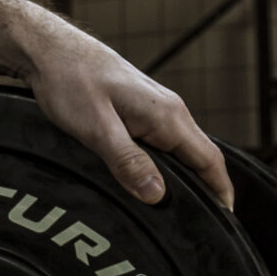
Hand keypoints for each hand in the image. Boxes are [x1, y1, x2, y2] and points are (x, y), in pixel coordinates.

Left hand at [21, 19, 232, 208]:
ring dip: (186, 177)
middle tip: (202, 225)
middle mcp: (169, 110)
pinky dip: (166, 163)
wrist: (50, 50)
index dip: (221, 192)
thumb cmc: (70, 81)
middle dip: (207, 189)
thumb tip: (158, 195)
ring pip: (181, 149)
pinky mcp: (138, 108)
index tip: (227, 220)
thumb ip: (129, 162)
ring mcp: (155, 108)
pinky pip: (162, 141)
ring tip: (181, 209)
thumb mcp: (96, 128)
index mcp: (167, 116)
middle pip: (200, 156)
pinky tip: (153, 178)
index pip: (209, 160)